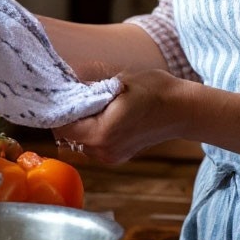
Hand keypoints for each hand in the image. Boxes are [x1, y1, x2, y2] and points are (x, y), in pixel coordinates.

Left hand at [53, 69, 190, 164]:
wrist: (182, 109)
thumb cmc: (154, 91)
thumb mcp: (118, 82)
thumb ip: (89, 88)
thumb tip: (67, 85)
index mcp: (101, 132)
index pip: (62, 125)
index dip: (58, 109)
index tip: (58, 94)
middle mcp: (103, 150)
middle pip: (68, 136)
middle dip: (68, 116)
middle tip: (76, 95)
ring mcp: (110, 156)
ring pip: (79, 141)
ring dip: (80, 124)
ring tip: (94, 104)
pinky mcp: (117, 157)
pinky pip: (92, 145)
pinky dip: (92, 131)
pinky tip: (104, 115)